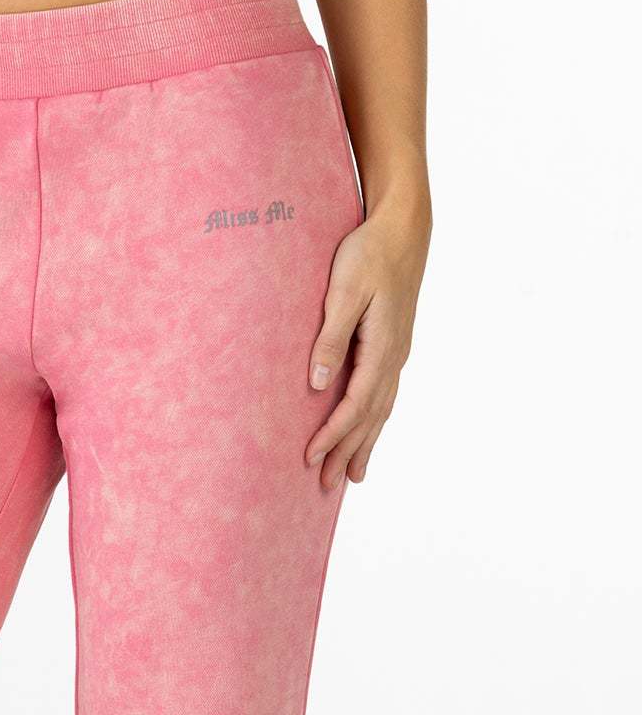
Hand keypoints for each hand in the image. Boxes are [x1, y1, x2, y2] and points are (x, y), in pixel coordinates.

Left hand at [305, 201, 429, 487]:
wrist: (403, 228)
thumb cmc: (369, 253)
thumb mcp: (344, 291)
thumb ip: (331, 339)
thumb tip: (318, 385)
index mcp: (383, 348)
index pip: (354, 405)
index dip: (332, 435)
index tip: (310, 458)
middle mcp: (394, 358)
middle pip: (370, 418)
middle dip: (348, 452)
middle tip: (327, 486)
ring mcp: (398, 353)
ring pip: (380, 411)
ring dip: (364, 444)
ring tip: (353, 476)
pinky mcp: (394, 346)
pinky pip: (384, 395)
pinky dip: (375, 421)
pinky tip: (368, 432)